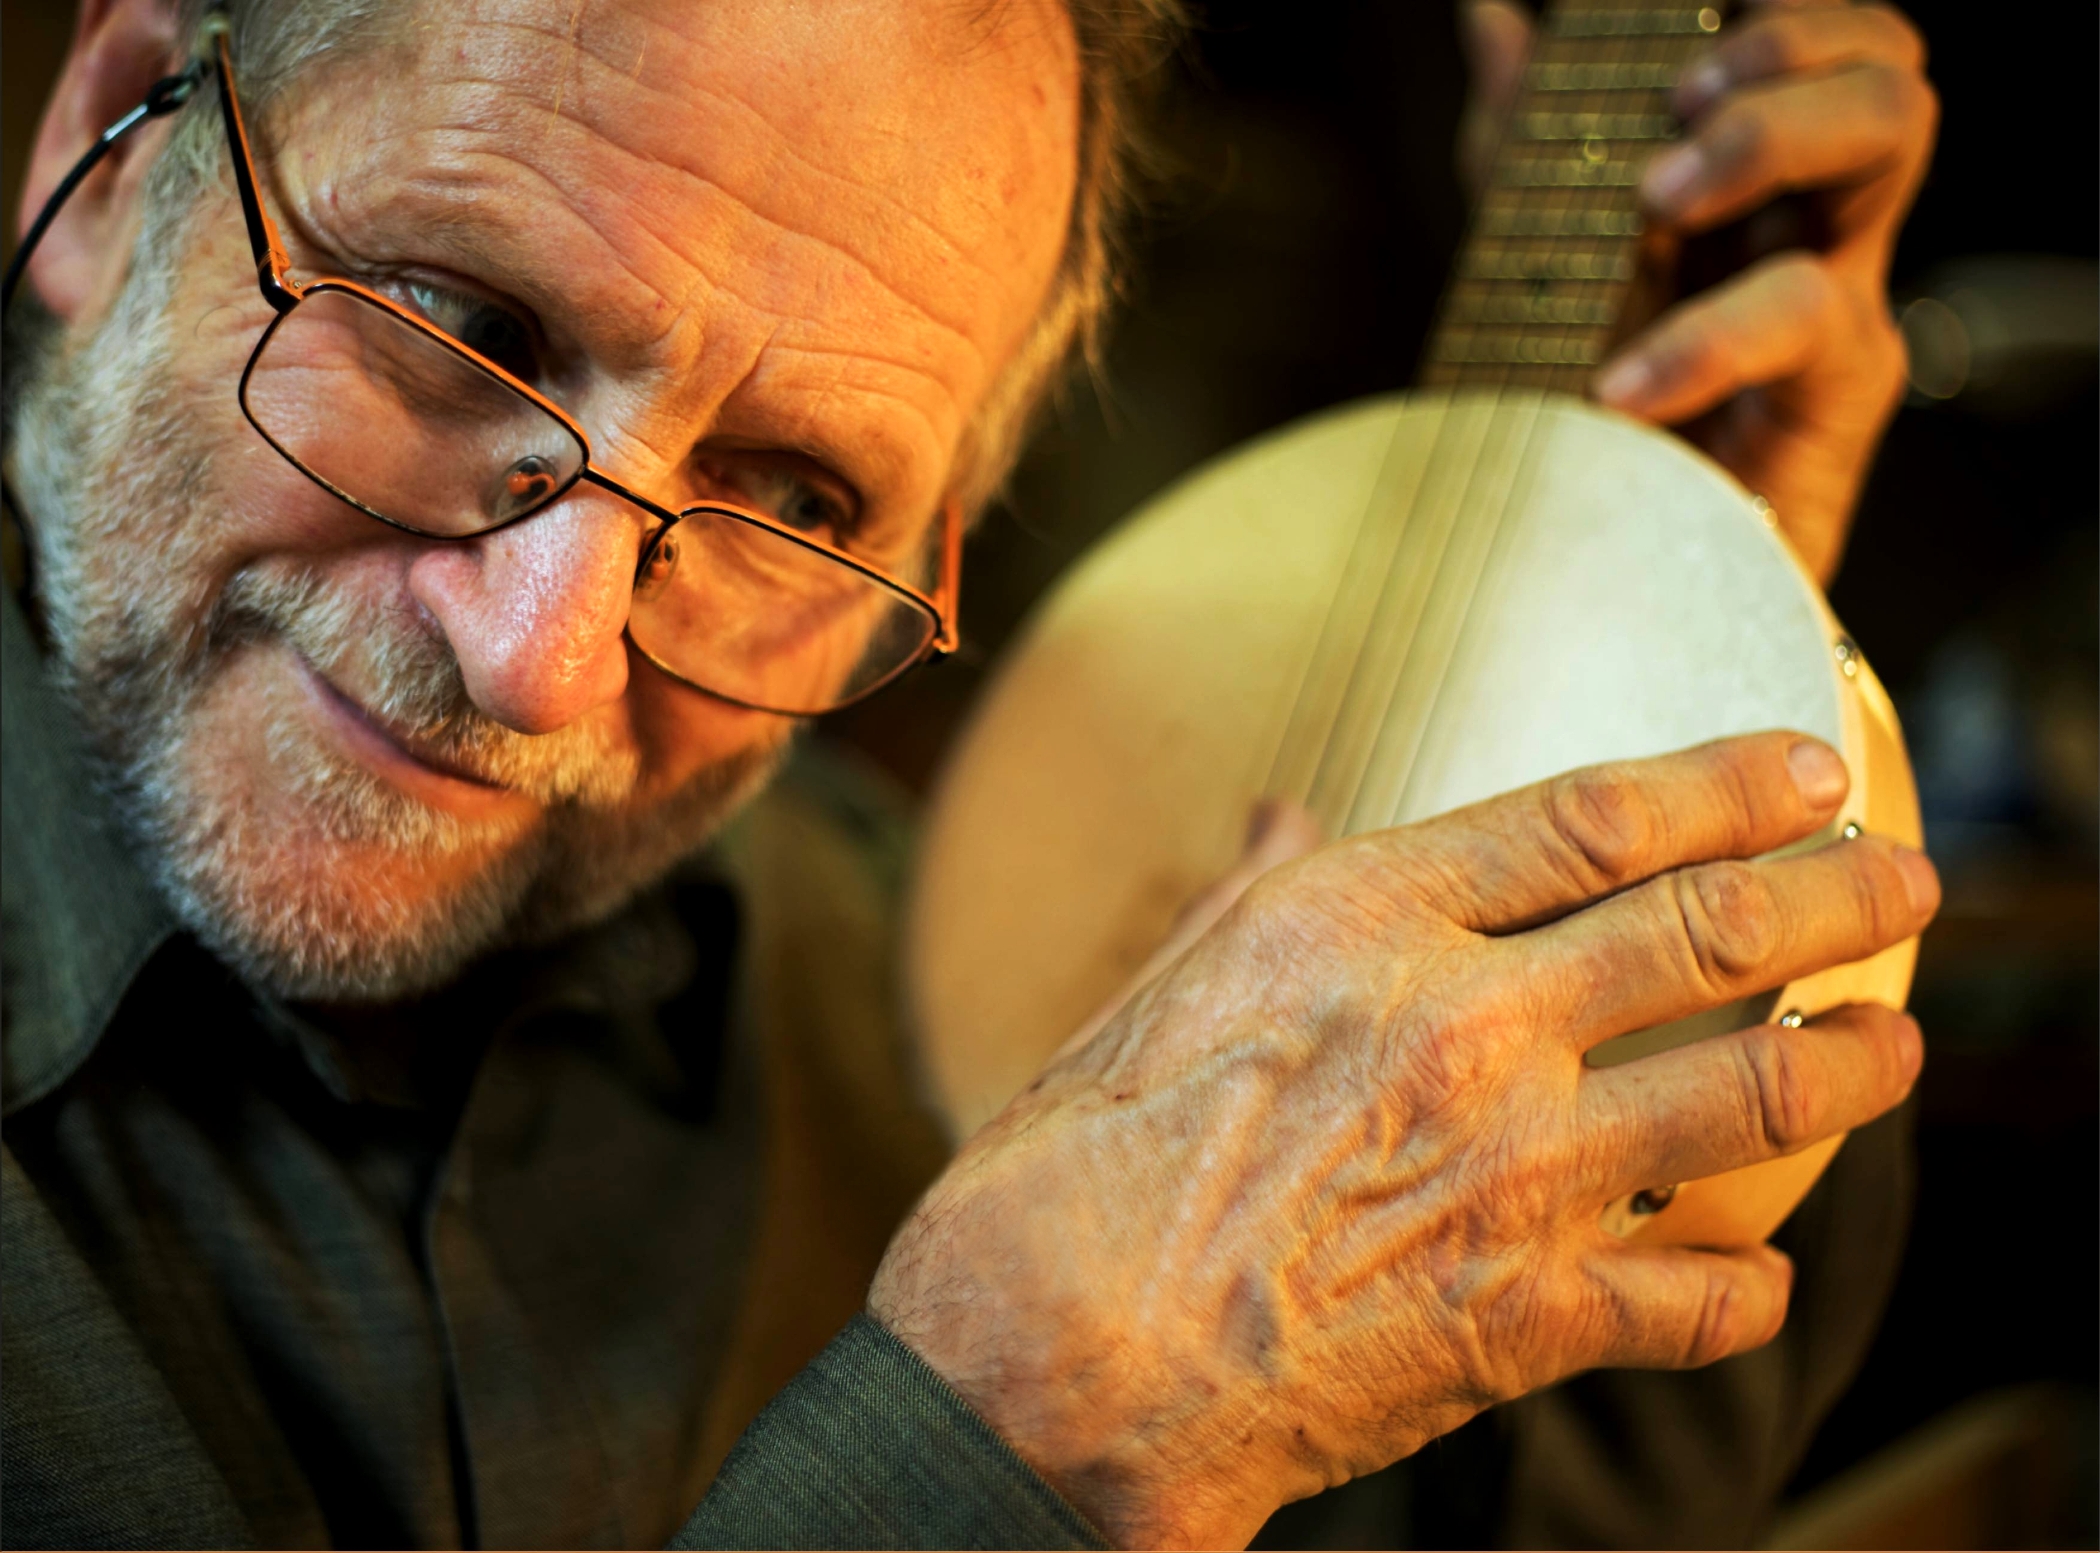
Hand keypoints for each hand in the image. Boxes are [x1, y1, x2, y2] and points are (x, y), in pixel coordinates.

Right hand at [871, 733, 1936, 1547]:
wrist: (1049, 1366)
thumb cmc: (1071, 1169)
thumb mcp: (1157, 990)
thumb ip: (1257, 896)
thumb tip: (1287, 815)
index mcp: (1363, 920)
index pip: (1598, 819)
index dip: (1727, 785)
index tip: (1804, 770)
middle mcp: (1463, 1024)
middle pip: (1711, 932)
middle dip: (1837, 896)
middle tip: (1904, 876)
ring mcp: (1508, 1172)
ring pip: (1744, 1095)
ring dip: (1846, 1066)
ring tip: (1894, 1047)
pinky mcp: (1520, 1318)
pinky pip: (1691, 1298)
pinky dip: (1743, 1290)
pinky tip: (1762, 1278)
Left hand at [1461, 0, 1938, 584]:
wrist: (1603, 590)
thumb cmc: (1590, 425)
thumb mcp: (1540, 256)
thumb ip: (1527, 141)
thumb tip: (1492, 18)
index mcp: (1759, 192)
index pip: (1827, 47)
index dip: (1785, 10)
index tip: (1666, 21)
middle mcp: (1816, 236)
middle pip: (1886, 68)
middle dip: (1790, 43)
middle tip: (1678, 99)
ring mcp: (1840, 310)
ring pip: (1892, 138)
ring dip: (1771, 130)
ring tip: (1657, 196)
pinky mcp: (1836, 403)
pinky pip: (1803, 319)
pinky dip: (1705, 334)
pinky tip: (1620, 379)